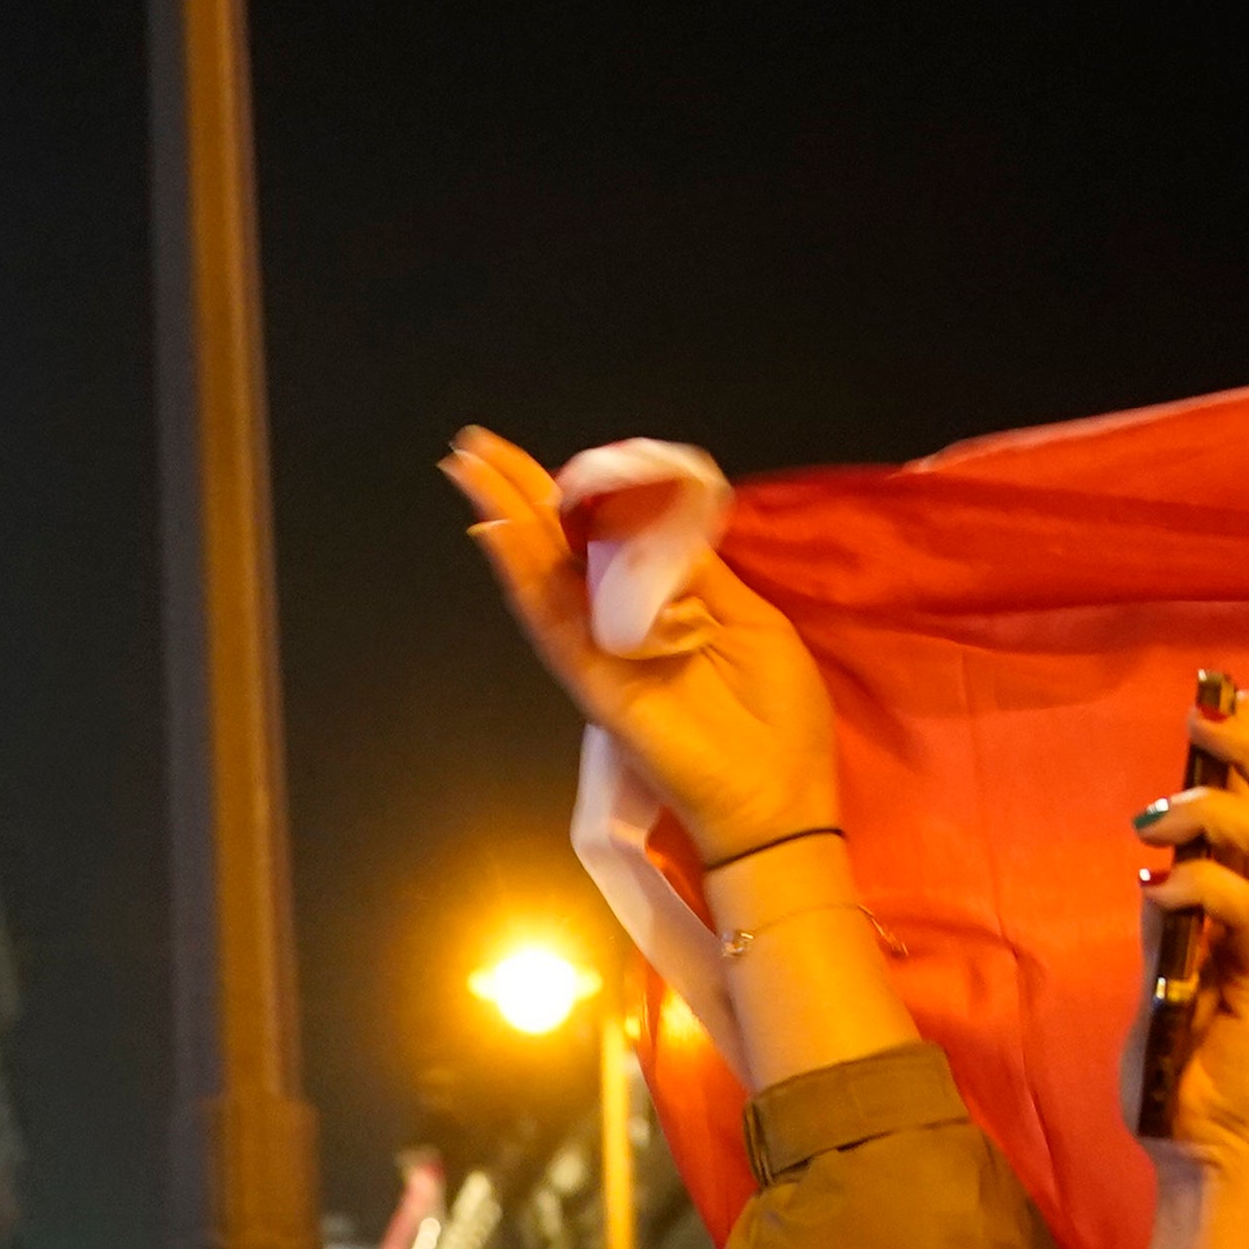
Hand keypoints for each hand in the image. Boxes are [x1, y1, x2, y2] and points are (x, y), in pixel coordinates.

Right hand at [447, 425, 837, 873]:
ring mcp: (602, 655)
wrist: (779, 804)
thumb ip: (697, 571)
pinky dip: (522, 573)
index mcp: (660, 610)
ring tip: (469, 466)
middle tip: (477, 444)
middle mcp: (619, 629)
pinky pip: (552, 621)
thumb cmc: (779, 720)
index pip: (605, 543)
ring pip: (542, 575)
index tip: (554, 462)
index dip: (576, 498)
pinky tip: (496, 531)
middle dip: (520, 493)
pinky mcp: (596, 683)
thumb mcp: (749, 619)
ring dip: (505, 518)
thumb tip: (655, 508)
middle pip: (559, 550)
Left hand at [1139, 677, 1248, 1195]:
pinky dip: (1200, 885)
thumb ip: (1167, 922)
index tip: (1227, 700)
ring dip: (1219, 811)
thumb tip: (1157, 861)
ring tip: (1160, 814)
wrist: (1199, 1152)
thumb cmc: (1180, 1073)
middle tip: (1204, 722)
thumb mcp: (1162, 978)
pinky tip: (1157, 883)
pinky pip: (1245, 915)